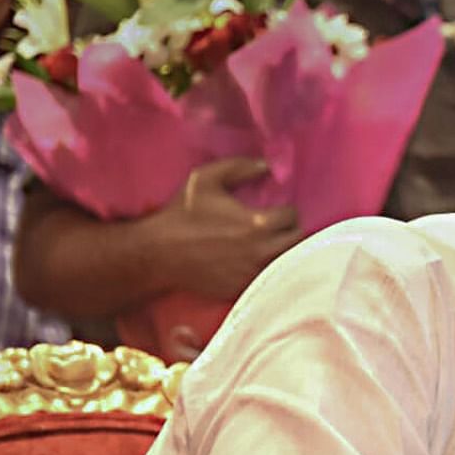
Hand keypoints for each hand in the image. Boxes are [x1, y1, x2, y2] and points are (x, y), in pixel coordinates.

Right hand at [152, 157, 301, 300]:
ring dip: (283, 251)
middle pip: (297, 241)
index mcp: (258, 224)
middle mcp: (262, 252)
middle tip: (277, 227)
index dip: (286, 210)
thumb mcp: (205, 179)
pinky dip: (267, 269)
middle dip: (290, 230)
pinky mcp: (243, 288)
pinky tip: (253, 260)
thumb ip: (240, 167)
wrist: (158, 254)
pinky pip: (268, 278)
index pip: (292, 216)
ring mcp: (254, 274)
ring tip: (269, 243)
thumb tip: (267, 166)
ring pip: (287, 262)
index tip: (276, 210)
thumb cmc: (181, 214)